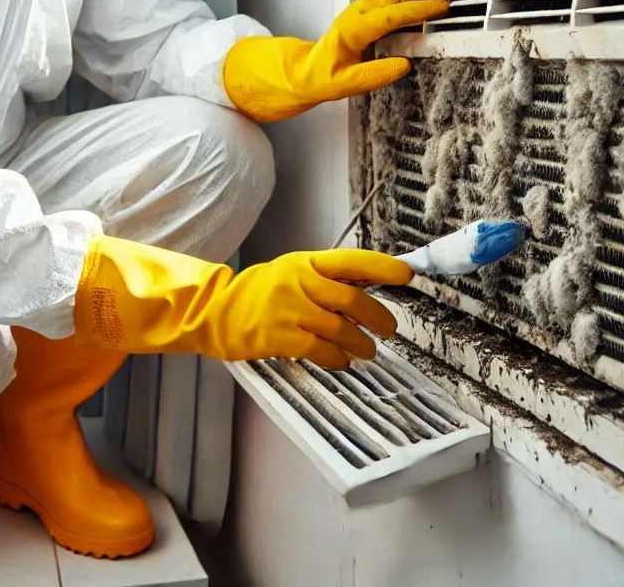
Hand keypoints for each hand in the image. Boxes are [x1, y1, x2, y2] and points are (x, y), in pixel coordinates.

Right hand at [73, 237, 413, 368]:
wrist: (216, 311)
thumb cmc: (259, 292)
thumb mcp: (293, 273)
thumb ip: (326, 278)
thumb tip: (370, 284)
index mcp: (306, 263)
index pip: (353, 261)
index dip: (383, 267)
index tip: (406, 275)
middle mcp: (300, 282)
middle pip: (354, 299)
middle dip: (379, 317)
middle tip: (388, 329)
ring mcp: (290, 310)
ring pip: (342, 329)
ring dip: (362, 344)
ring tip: (367, 351)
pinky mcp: (281, 337)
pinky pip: (322, 350)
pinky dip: (338, 359)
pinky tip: (342, 361)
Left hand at [223, 0, 449, 121]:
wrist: (305, 69)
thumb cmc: (324, 77)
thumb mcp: (346, 84)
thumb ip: (374, 75)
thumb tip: (404, 65)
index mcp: (353, 30)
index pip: (391, 15)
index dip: (418, 10)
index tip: (440, 8)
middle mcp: (356, 13)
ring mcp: (359, 8)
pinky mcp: (363, 10)